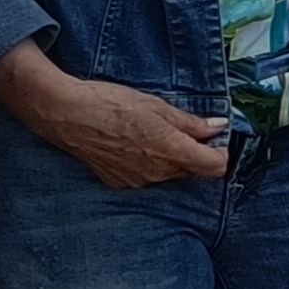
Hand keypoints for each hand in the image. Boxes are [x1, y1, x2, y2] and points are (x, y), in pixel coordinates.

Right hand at [0, 48, 227, 187]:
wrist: (67, 115)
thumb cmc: (111, 104)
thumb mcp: (157, 106)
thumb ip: (191, 122)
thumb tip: (218, 127)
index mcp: (171, 150)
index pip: (215, 167)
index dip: (221, 153)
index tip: (216, 139)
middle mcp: (157, 173)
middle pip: (193, 171)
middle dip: (196, 154)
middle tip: (185, 129)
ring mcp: (138, 182)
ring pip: (170, 175)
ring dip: (172, 159)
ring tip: (153, 134)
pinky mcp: (121, 184)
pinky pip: (147, 178)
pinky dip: (150, 165)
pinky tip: (135, 145)